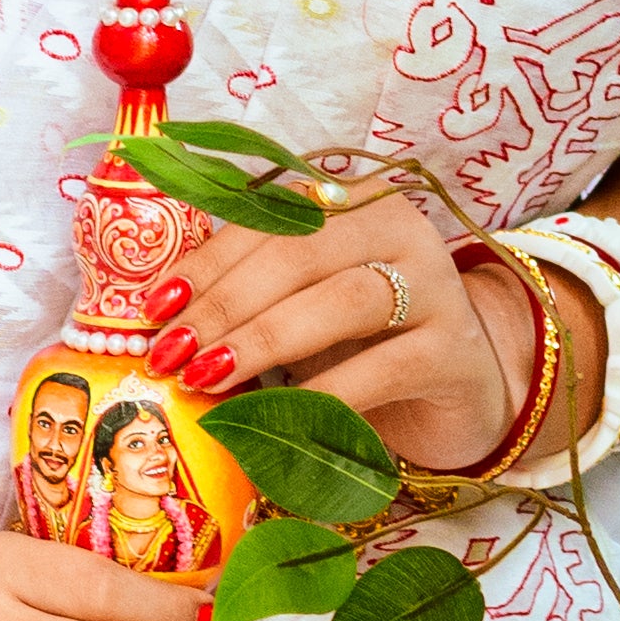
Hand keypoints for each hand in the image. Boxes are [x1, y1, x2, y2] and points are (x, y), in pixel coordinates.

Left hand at [150, 194, 604, 481]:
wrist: (464, 391)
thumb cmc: (366, 344)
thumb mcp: (306, 307)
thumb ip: (252, 296)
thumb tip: (161, 319)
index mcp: (353, 201)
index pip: (270, 221)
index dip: (208, 262)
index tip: (155, 307)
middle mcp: (399, 228)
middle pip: (299, 254)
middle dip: (225, 304)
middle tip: (170, 352)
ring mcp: (435, 286)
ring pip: (340, 301)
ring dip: (263, 340)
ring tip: (207, 377)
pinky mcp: (454, 350)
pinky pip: (379, 369)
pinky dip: (321, 394)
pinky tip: (275, 419)